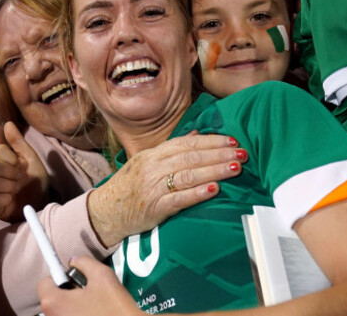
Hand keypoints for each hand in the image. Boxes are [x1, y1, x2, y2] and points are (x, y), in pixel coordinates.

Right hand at [0, 122, 49, 222]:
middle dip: (11, 173)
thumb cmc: (35, 180)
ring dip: (8, 186)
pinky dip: (4, 199)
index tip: (19, 165)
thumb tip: (8, 123)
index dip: (10, 158)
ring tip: (15, 190)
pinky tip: (10, 199)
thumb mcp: (30, 158)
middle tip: (18, 179)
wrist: (41, 203)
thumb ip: (18, 142)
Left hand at [38, 256, 139, 315]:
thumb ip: (83, 262)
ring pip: (62, 309)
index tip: (76, 277)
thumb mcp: (101, 275)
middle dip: (68, 290)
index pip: (44, 283)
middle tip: (89, 290)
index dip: (60, 275)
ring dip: (73, 304)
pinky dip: (78, 313)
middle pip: (53, 298)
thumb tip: (73, 262)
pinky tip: (96, 313)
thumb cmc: (113, 305)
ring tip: (95, 303)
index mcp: (54, 302)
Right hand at [88, 133, 245, 246]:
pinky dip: (198, 193)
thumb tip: (197, 135)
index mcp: (152, 154)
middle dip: (219, 154)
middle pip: (190, 157)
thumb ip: (171, 150)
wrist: (105, 212)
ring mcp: (153, 188)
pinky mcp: (155, 208)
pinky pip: (180, 199)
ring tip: (235, 168)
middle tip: (241, 153)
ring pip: (188, 175)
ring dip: (215, 170)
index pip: (185, 143)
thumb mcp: (145, 163)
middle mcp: (152, 168)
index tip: (231, 140)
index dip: (210, 141)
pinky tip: (215, 189)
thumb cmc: (128, 187)